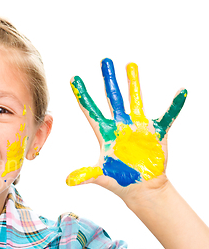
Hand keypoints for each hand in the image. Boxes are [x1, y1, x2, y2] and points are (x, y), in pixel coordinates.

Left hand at [66, 58, 185, 196]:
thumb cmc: (119, 181)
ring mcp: (137, 127)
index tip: (74, 78)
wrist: (141, 188)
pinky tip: (181, 92)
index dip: (82, 95)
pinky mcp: (155, 133)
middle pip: (113, 98)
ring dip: (134, 83)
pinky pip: (167, 116)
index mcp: (105, 134)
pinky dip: (175, 105)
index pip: (91, 111)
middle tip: (104, 60)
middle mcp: (120, 126)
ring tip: (131, 65)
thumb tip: (68, 181)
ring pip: (135, 100)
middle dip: (109, 80)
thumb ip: (86, 175)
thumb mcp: (101, 176)